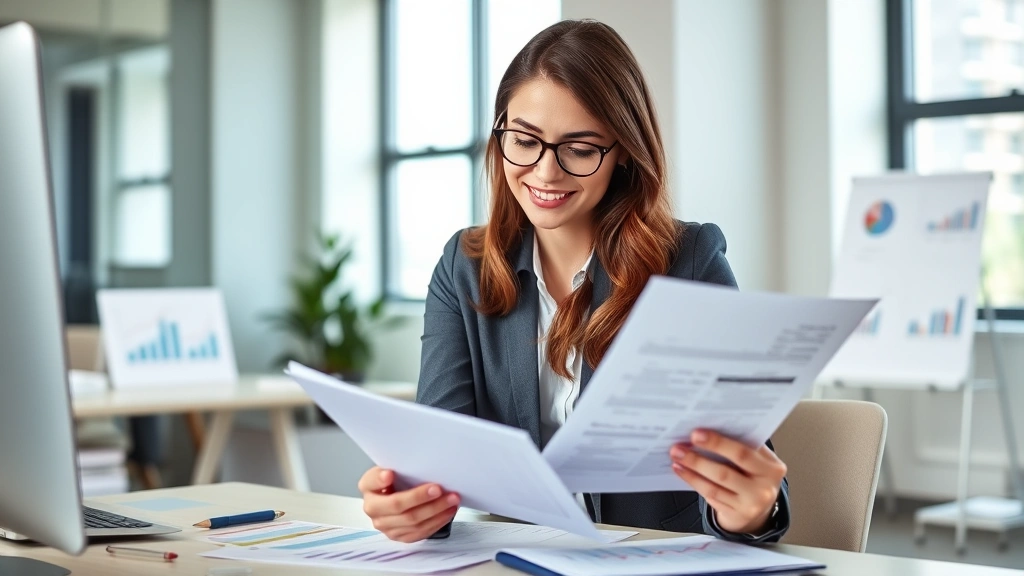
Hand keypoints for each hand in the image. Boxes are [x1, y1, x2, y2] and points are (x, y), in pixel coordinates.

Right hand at [357, 466, 460, 542]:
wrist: (397, 495)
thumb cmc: (397, 479)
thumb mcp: (393, 466)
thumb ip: (397, 465)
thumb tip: (398, 469)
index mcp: (368, 487)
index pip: (372, 482)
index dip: (380, 480)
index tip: (390, 473)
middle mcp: (373, 509)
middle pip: (397, 505)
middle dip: (420, 497)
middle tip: (438, 489)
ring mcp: (385, 526)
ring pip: (412, 521)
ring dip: (435, 510)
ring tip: (451, 499)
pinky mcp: (399, 536)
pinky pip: (420, 532)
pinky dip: (437, 521)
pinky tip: (448, 511)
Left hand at [669, 430, 785, 533]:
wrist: (760, 506)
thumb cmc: (753, 473)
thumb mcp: (757, 460)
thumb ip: (741, 446)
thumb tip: (706, 430)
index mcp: (772, 468)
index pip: (743, 453)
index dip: (718, 443)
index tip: (696, 434)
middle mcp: (764, 489)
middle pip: (726, 472)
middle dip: (699, 459)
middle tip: (678, 448)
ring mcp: (750, 505)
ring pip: (715, 486)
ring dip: (692, 470)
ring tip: (676, 457)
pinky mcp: (736, 515)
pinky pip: (711, 496)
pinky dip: (694, 481)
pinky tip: (681, 471)